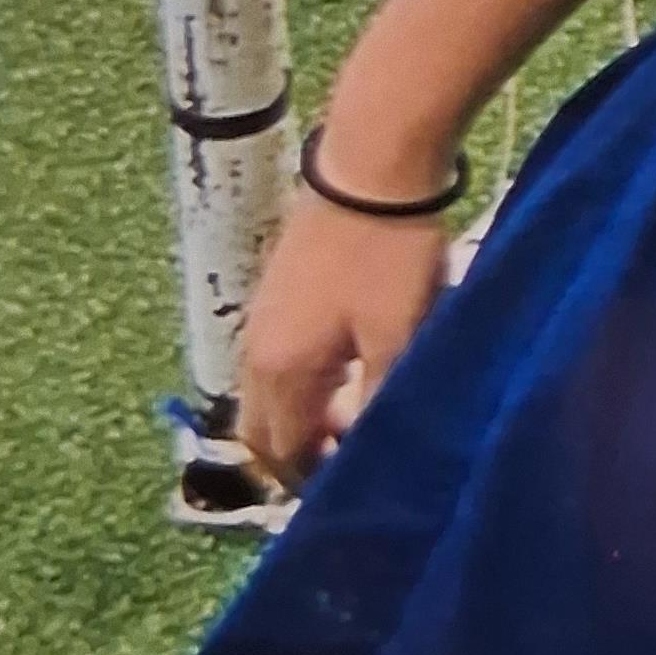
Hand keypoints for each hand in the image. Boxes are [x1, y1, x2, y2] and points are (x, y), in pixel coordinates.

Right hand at [235, 186, 452, 487]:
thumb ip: (382, 402)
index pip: (283, 453)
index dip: (316, 481)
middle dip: (303, 454)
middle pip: (265, 429)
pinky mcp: (280, 289)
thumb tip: (373, 457)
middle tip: (357, 460)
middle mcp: (257, 351)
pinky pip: (283, 359)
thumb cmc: (389, 255)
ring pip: (273, 393)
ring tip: (363, 415)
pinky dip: (310, 381)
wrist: (371, 164)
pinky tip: (356, 367)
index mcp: (281, 372)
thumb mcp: (398, 337)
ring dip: (309, 415)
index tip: (359, 490)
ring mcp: (264, 316)